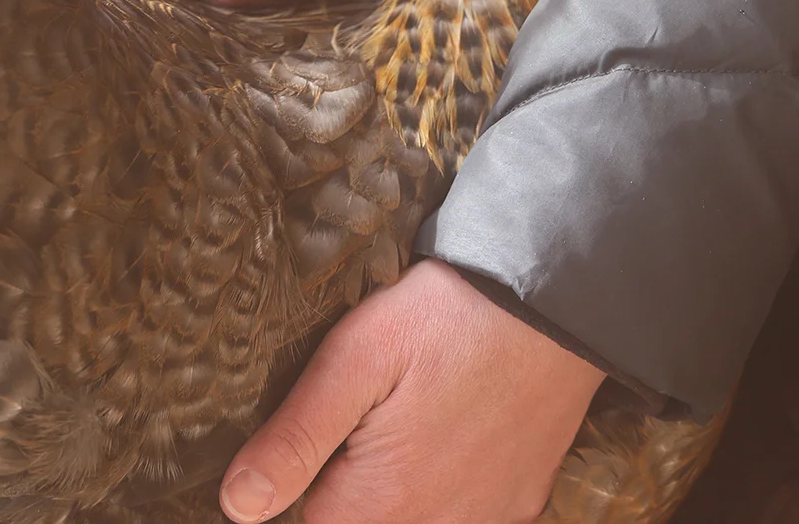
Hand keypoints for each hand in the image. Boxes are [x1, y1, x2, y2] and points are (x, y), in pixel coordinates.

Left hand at [219, 260, 605, 523]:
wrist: (560, 297)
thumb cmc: (450, 316)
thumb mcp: (358, 355)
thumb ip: (296, 436)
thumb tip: (238, 505)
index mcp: (383, 503)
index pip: (309, 521)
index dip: (302, 471)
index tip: (325, 420)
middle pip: (364, 521)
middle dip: (354, 480)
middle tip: (380, 406)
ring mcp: (488, 517)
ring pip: (418, 520)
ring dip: (403, 487)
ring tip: (417, 413)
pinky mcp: (523, 500)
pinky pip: (469, 511)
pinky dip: (454, 484)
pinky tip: (457, 429)